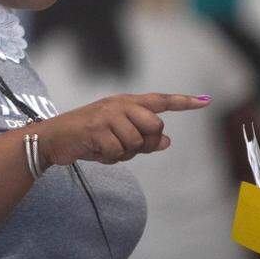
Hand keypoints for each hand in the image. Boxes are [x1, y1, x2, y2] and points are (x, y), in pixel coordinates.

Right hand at [38, 93, 211, 165]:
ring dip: (122, 153)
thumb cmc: (89, 137)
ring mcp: (108, 114)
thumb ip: (142, 138)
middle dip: (144, 143)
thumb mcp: (117, 136)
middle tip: (124, 146)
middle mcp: (120, 104)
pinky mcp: (97, 129)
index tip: (205, 101)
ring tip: (105, 147)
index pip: (160, 100)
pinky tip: (95, 151)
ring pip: (136, 142)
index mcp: (127, 102)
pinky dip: (108, 158)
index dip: (184, 101)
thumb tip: (166, 141)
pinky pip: (118, 152)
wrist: (53, 138)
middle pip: (155, 126)